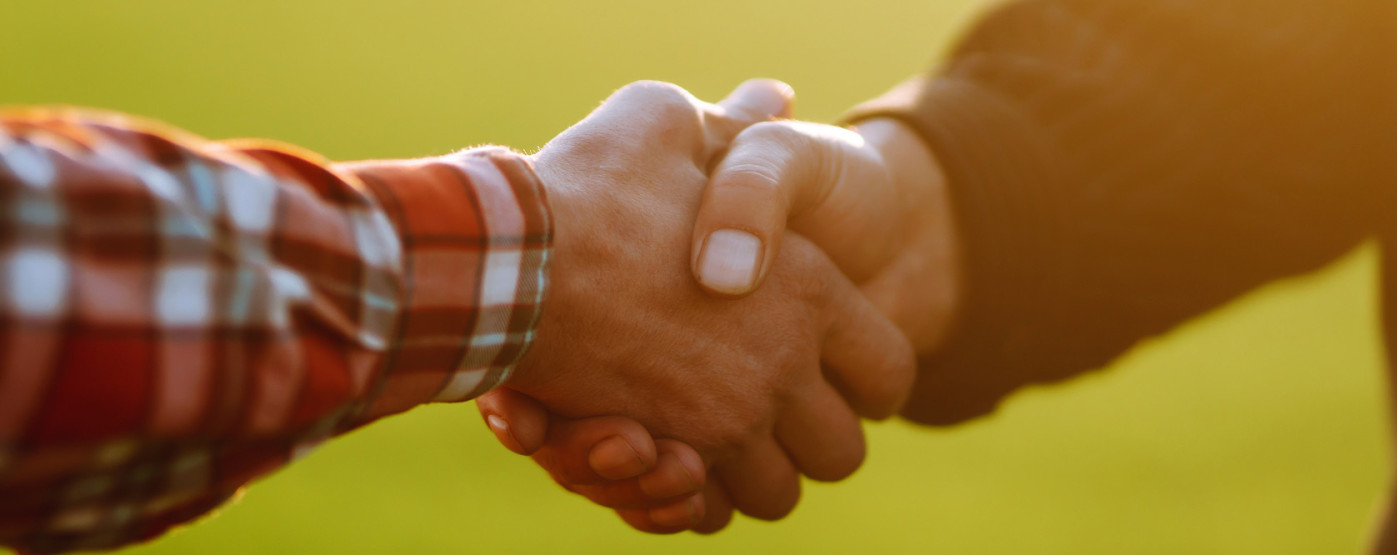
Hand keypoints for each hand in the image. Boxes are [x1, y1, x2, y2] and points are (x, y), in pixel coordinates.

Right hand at [492, 80, 916, 531]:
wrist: (507, 260)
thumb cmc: (590, 187)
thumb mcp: (664, 122)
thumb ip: (726, 125)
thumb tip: (766, 97)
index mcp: (809, 291)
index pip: (889, 371)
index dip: (871, 377)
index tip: (840, 373)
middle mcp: (780, 369)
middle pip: (840, 451)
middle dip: (812, 439)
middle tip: (775, 412)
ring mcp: (724, 424)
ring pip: (776, 493)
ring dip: (750, 475)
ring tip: (715, 440)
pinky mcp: (664, 463)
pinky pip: (705, 513)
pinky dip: (690, 502)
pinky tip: (669, 464)